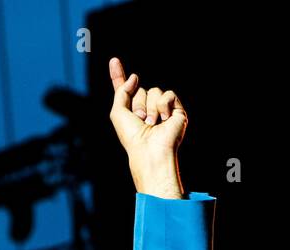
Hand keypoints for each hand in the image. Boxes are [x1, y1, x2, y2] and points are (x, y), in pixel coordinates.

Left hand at [108, 57, 186, 199]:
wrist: (150, 149)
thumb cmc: (132, 136)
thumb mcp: (118, 113)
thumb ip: (121, 91)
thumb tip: (134, 76)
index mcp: (130, 110)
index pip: (124, 89)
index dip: (118, 75)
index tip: (114, 61)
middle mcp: (146, 108)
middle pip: (140, 88)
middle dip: (137, 104)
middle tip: (140, 121)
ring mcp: (161, 108)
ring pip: (154, 90)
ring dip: (150, 107)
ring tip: (151, 123)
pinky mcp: (175, 110)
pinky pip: (168, 94)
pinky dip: (163, 106)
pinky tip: (164, 120)